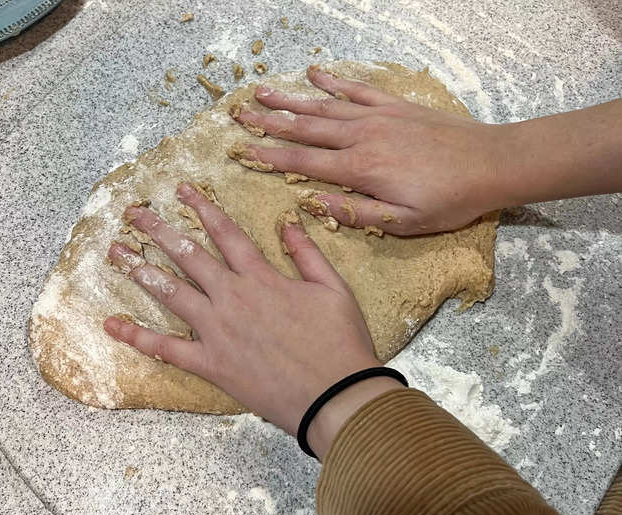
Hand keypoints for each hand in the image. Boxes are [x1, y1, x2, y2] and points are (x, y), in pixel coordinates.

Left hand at [104, 183, 403, 457]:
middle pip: (189, 255)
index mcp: (261, 278)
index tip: (182, 190)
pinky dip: (138, 336)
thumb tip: (289, 221)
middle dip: (159, 230)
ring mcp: (217, 331)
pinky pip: (167, 349)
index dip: (203, 208)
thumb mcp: (333, 288)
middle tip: (134, 213)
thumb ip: (307, 253)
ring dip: (141, 270)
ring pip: (171, 292)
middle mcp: (232, 297)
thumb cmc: (340, 342)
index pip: (226, 234)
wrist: (334, 395)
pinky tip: (112, 323)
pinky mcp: (210, 364)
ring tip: (115, 252)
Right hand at [231, 65, 508, 234]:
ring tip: (262, 91)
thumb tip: (313, 204)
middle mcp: (362, 137)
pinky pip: (357, 90)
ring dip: (291, 100)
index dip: (269, 157)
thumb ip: (356, 213)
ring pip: (325, 107)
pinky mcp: (395, 106)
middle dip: (269, 122)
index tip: (242, 150)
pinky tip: (315, 75)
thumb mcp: (404, 221)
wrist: (492, 163)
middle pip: (305, 129)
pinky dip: (334, 82)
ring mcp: (378, 117)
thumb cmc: (450, 200)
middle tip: (239, 113)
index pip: (303, 163)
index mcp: (360, 170)